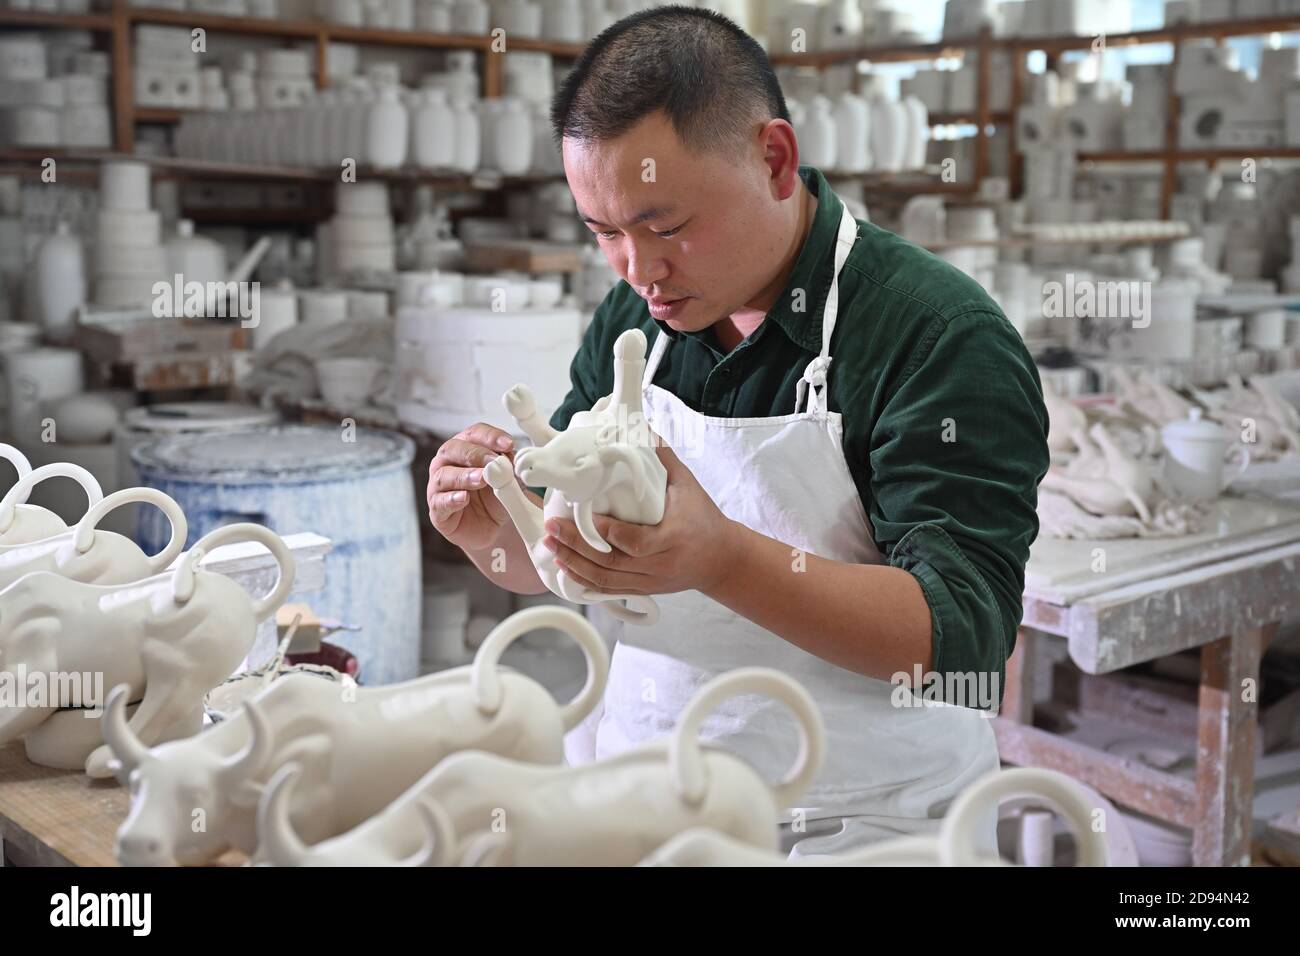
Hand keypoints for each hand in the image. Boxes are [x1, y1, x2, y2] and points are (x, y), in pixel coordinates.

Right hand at [427, 423, 516, 551]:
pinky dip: (451, 499)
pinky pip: (439, 502)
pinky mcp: (437, 510)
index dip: (490, 437)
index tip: (509, 444)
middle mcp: (447, 463)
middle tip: (494, 462)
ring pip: (443, 475)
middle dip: (475, 454)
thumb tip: (511, 457)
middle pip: (453, 449)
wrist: (494, 529)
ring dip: (464, 476)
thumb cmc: (496, 497)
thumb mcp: (509, 480)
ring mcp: (438, 486)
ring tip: (481, 479)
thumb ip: (510, 467)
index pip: (474, 434)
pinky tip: (464, 498)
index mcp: (465, 448)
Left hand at [541, 442, 740, 597]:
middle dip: (578, 547)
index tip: (587, 514)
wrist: (721, 559)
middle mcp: (661, 564)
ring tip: (551, 545)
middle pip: (613, 563)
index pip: (637, 542)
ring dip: (574, 563)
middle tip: (552, 529)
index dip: (609, 532)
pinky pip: (608, 590)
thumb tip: (640, 427)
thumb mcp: (688, 485)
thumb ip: (662, 459)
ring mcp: (651, 581)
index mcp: (675, 536)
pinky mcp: (643, 590)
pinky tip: (565, 566)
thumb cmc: (703, 518)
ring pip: (606, 580)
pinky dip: (584, 580)